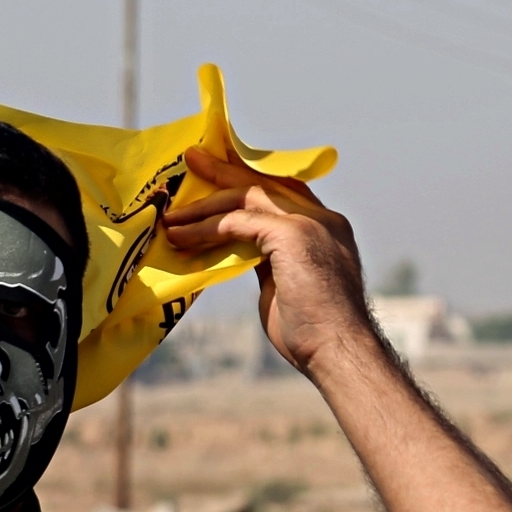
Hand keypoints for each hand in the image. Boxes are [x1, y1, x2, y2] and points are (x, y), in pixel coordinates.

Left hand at [162, 145, 380, 376]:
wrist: (338, 352)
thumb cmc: (313, 335)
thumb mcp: (286, 287)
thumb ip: (267, 263)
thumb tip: (239, 255)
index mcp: (327, 228)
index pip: (284, 191)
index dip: (251, 179)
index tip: (220, 173)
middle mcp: (322, 218)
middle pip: (265, 183)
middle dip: (225, 171)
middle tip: (193, 159)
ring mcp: (310, 223)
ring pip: (248, 196)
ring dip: (205, 205)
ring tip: (173, 213)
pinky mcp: (293, 235)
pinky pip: (238, 222)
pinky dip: (207, 228)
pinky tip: (183, 237)